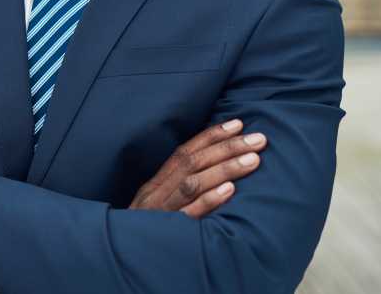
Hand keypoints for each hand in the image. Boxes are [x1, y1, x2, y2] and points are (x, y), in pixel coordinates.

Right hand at [129, 118, 267, 218]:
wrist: (122, 256)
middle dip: (226, 147)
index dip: (211, 136)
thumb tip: (212, 168)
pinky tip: (230, 191)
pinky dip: (209, 200)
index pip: (184, 152)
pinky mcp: (168, 231)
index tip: (237, 124)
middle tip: (258, 138)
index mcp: (156, 184)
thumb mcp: (156, 205)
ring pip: (193, 183)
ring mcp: (162, 212)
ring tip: (253, 159)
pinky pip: (189, 214)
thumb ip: (177, 188)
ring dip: (225, 168)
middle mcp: (157, 193)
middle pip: (192, 162)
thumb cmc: (146, 231)